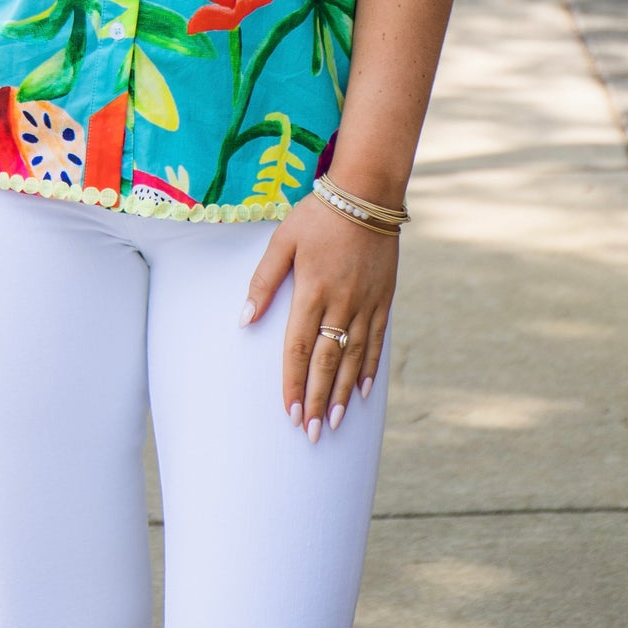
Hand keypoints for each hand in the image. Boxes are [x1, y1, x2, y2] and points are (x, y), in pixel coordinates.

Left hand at [241, 192, 398, 441]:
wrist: (367, 194)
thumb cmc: (318, 216)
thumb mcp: (282, 240)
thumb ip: (263, 281)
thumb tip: (244, 319)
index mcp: (312, 290)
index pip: (299, 348)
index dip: (294, 383)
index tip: (290, 413)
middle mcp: (341, 303)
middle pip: (328, 361)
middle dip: (319, 400)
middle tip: (313, 433)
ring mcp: (365, 303)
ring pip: (354, 358)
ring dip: (344, 393)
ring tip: (336, 422)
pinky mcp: (383, 298)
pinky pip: (377, 341)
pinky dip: (370, 368)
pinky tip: (364, 391)